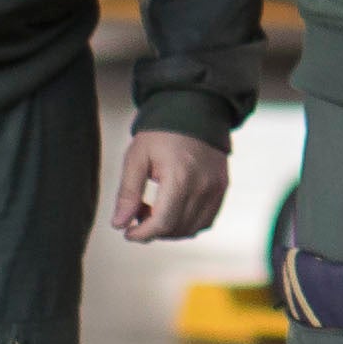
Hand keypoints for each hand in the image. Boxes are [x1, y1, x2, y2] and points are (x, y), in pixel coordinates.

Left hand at [111, 131, 233, 243]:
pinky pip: (206, 220)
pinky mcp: (223, 188)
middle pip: (176, 228)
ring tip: (155, 210)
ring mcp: (216, 188)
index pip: (162, 222)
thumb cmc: (161, 132)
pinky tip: (173, 209)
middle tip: (138, 213)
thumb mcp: (136, 157)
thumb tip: (119, 225)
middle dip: (153, 230)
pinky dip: (188, 223)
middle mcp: (203, 186)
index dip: (142, 234)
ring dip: (170, 228)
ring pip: (192, 229)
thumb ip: (128, 193)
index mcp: (180, 177)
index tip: (127, 232)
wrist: (194, 109)